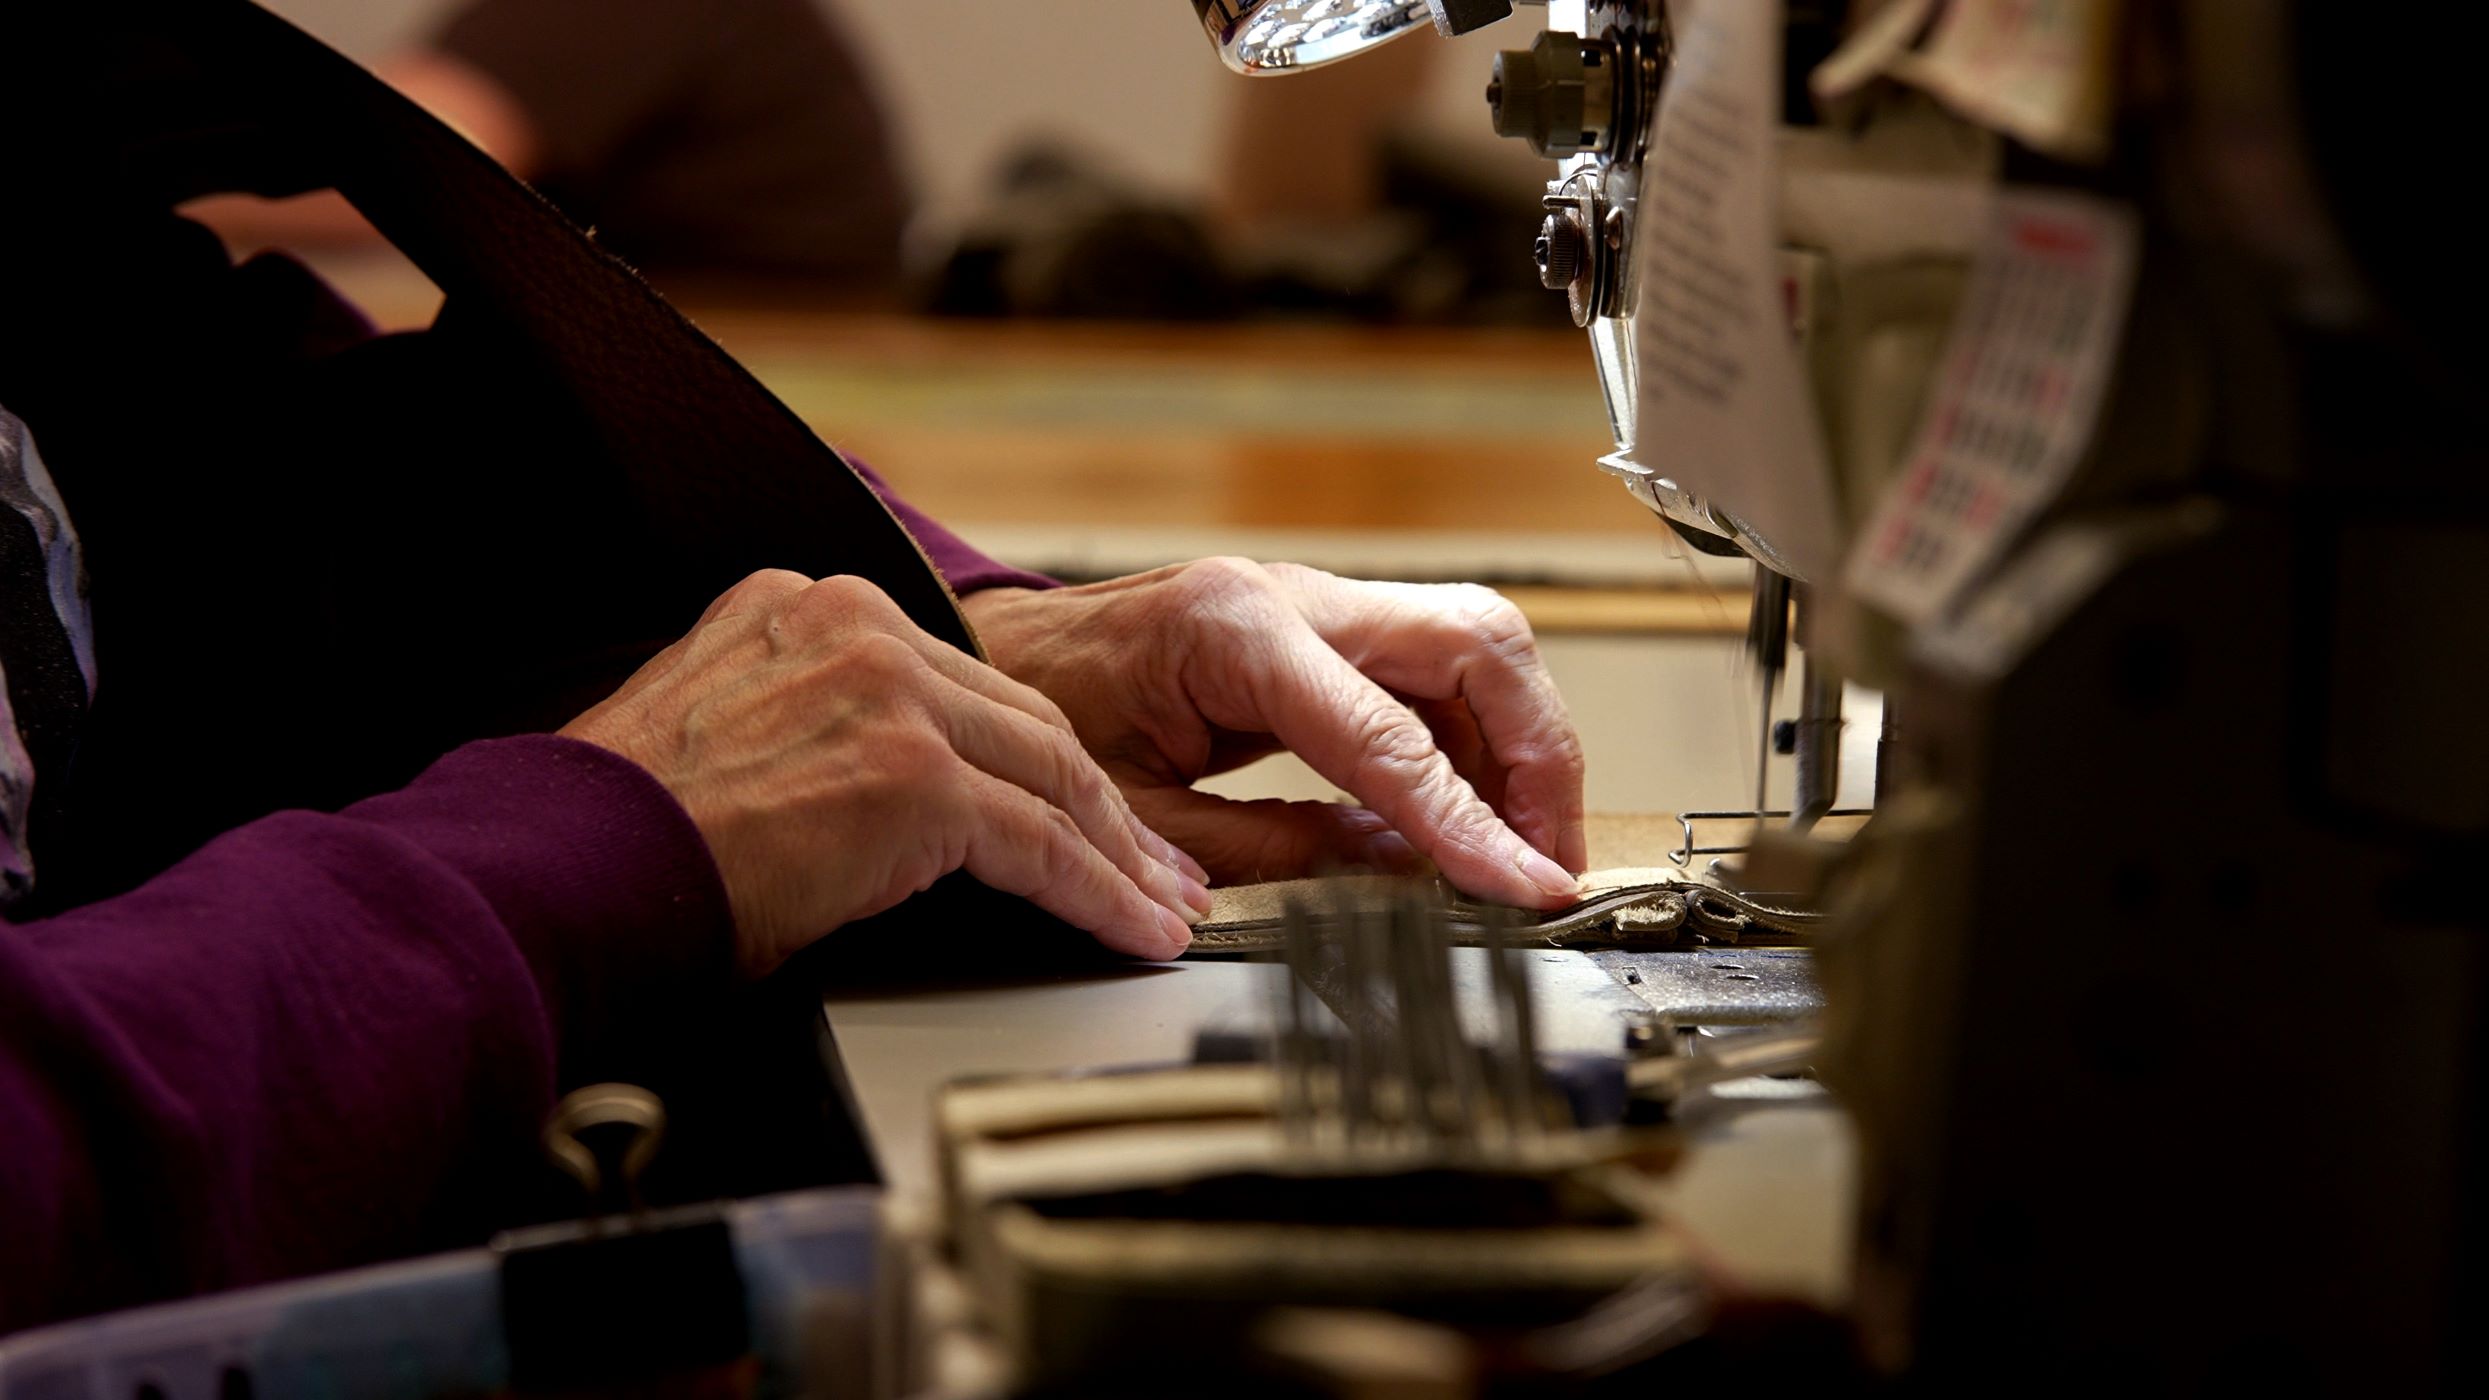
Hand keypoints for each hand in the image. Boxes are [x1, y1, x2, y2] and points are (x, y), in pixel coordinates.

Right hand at [561, 571, 1209, 973]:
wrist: (568, 865)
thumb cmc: (624, 831)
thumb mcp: (724, 730)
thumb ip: (813, 725)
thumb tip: (872, 797)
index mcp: (809, 607)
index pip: (958, 684)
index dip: (1030, 754)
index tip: (1075, 803)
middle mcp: (856, 627)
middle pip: (1023, 720)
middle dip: (1100, 803)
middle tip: (1153, 861)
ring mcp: (889, 695)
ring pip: (1049, 776)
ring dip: (1118, 853)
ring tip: (1162, 904)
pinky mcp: (913, 778)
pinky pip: (1038, 843)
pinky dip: (1097, 894)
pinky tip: (1130, 927)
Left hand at [960, 559, 1585, 907]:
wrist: (995, 657)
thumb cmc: (1045, 724)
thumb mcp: (1148, 818)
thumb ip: (1281, 852)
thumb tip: (1407, 881)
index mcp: (1238, 634)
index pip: (1394, 738)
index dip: (1472, 823)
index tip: (1526, 885)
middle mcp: (1293, 596)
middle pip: (1478, 643)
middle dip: (1537, 756)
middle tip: (1548, 856)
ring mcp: (1315, 601)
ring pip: (1475, 648)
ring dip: (1519, 747)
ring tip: (1520, 846)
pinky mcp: (1324, 627)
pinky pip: (1433, 672)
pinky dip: (1472, 743)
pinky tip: (1465, 817)